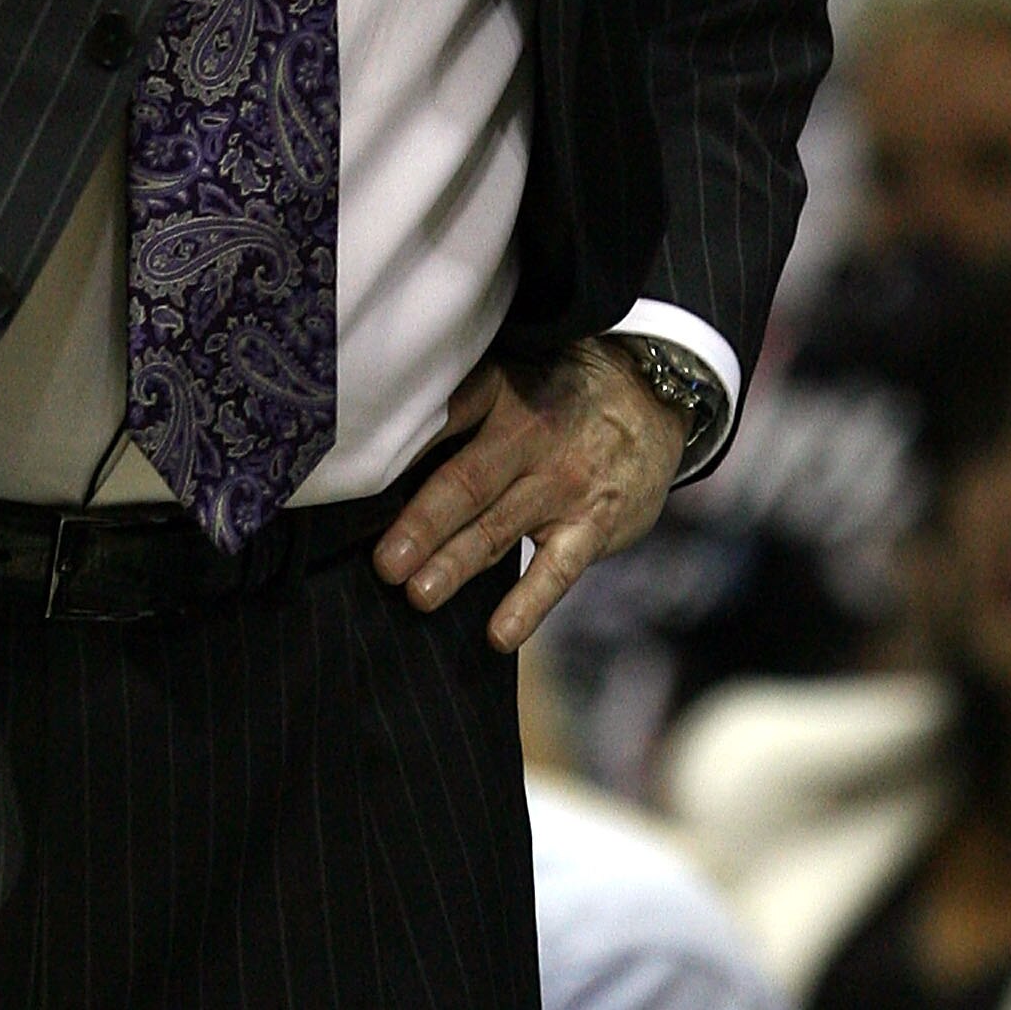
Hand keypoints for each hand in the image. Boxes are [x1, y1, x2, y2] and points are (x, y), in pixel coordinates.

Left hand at [374, 339, 687, 651]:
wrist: (652, 395)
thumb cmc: (558, 393)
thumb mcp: (512, 375)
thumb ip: (460, 407)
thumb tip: (387, 445)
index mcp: (499, 392)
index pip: (443, 420)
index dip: (401, 453)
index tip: (358, 486)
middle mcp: (529, 436)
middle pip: (466, 483)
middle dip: (422, 525)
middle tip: (385, 562)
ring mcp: (563, 484)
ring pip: (501, 529)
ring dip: (458, 564)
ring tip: (418, 594)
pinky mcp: (593, 525)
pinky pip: (557, 571)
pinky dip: (528, 604)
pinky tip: (498, 635)